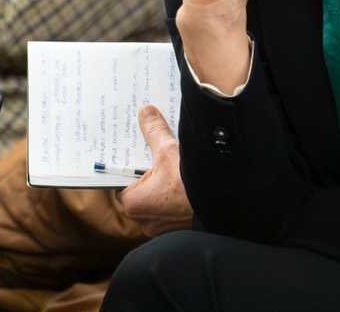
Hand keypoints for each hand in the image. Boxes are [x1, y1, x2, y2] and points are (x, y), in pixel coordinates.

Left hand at [116, 105, 192, 236]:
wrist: (221, 204)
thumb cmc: (191, 185)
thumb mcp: (168, 151)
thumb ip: (154, 131)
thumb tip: (146, 114)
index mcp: (132, 203)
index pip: (119, 181)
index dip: (125, 165)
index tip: (129, 153)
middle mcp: (143, 219)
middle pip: (137, 189)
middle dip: (142, 171)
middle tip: (147, 153)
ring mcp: (161, 225)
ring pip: (153, 198)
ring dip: (158, 183)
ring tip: (164, 163)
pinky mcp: (177, 225)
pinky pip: (167, 206)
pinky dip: (170, 194)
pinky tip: (178, 178)